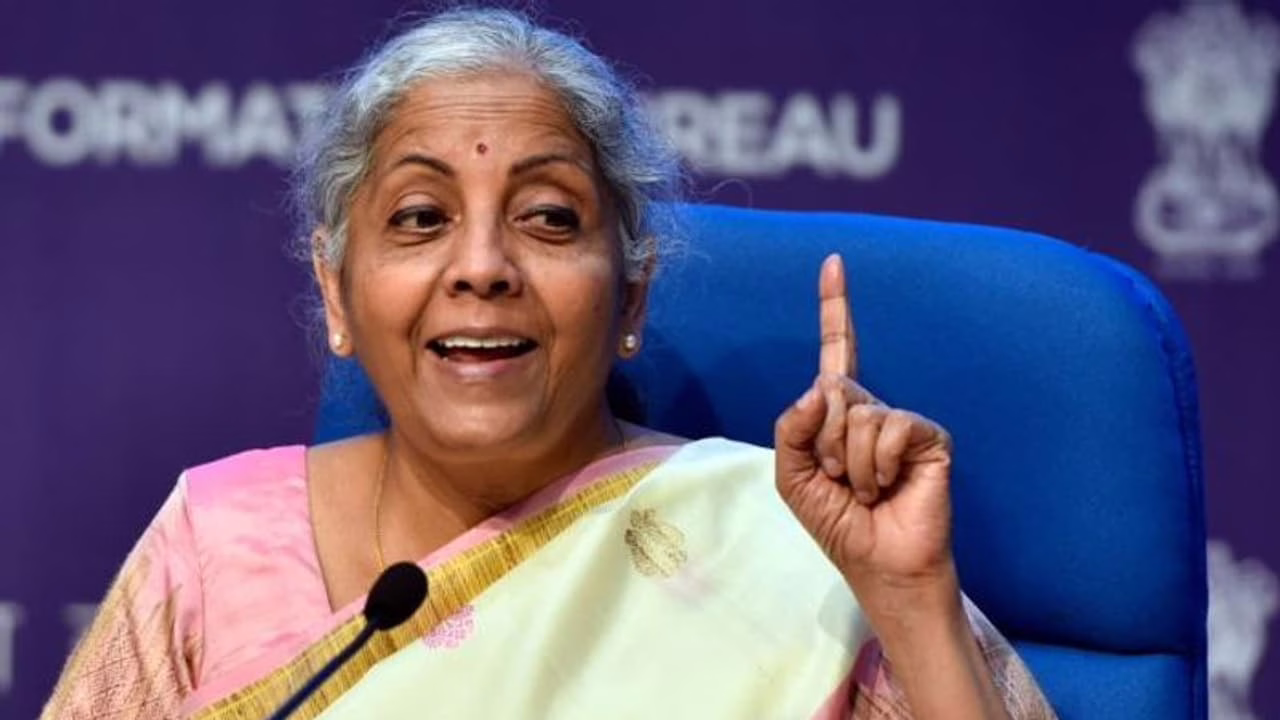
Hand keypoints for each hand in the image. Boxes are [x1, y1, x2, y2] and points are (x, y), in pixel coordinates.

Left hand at [775, 254, 957, 610]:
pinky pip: (890, 428)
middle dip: (822, 445)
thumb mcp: (791, 477)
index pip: (835, 351)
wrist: (879, 563)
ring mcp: (901, 420)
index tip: (833, 262)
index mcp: (838, 412)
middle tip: (840, 481)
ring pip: (858, 415)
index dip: (835, 307)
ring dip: (849, 464)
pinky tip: (888, 486)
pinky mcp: (928, 436)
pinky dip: (878, 465)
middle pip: (832, 392)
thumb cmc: (838, 522)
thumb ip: (791, 428)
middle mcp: (871, 407)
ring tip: (865, 490)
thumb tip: (824, 385)